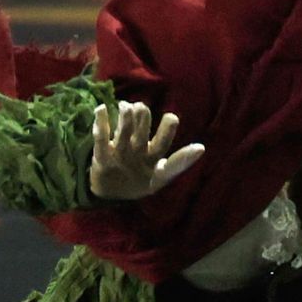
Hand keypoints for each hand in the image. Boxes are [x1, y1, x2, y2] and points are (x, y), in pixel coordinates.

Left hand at [87, 100, 205, 199]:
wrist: (109, 196)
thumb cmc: (140, 179)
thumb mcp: (161, 174)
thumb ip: (179, 161)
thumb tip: (202, 148)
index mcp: (153, 163)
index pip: (167, 153)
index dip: (175, 144)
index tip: (174, 120)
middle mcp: (137, 159)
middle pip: (142, 138)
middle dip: (142, 119)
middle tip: (140, 107)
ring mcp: (119, 158)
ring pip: (122, 135)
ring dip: (125, 118)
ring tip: (126, 105)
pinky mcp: (100, 158)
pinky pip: (100, 139)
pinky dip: (100, 123)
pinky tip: (101, 108)